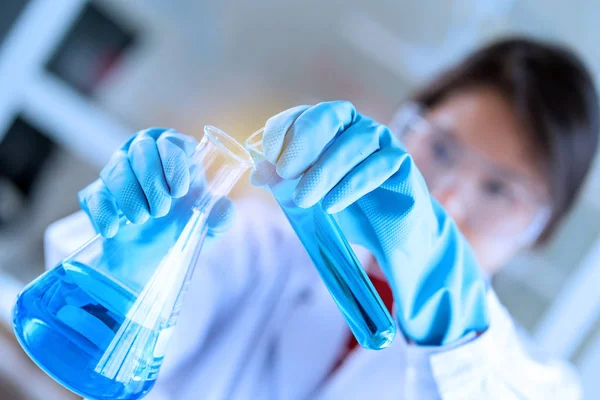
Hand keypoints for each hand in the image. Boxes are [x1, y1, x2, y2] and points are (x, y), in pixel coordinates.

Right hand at [79, 128, 233, 237]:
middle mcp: (144, 154)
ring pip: (115, 169)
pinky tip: (113, 229)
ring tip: (141, 219)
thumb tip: (224, 208)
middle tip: (161, 210)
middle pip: (141, 150)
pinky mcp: (97, 194)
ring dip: (129, 196)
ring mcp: (118, 172)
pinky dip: (103, 212)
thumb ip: (221, 217)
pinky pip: (93, 194)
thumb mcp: (210, 224)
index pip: (170, 142)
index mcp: (174, 152)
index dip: (173, 163)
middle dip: (151, 181)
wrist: (156, 256)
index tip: (180, 191)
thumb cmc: (186, 225)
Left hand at [256, 101, 487, 344]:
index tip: (269, 155)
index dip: (283, 129)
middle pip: (329, 115)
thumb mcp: (306, 198)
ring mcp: (379, 140)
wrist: (387, 235)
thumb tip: (257, 174)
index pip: (302, 115)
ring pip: (354, 141)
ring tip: (305, 198)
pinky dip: (352, 184)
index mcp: (327, 129)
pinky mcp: (400, 160)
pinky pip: (378, 164)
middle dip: (304, 141)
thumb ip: (283, 184)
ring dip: (325, 170)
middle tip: (285, 172)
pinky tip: (332, 204)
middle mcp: (353, 126)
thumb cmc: (344, 209)